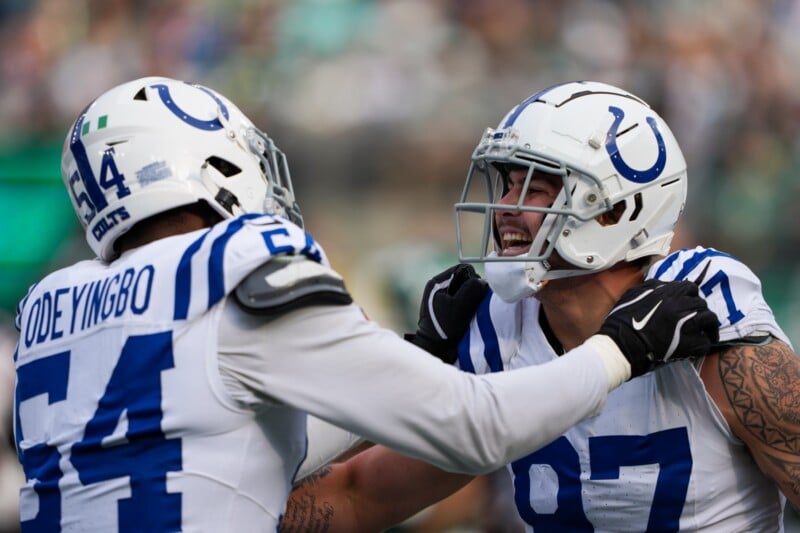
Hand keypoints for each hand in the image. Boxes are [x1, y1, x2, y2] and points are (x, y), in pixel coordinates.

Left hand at [405, 264, 488, 363]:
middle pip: (464, 278)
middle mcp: (439, 286)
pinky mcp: (446, 306)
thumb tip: (482, 282)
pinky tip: (467, 314)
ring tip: (468, 310)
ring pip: (464, 288)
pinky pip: (462, 298)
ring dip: (470, 297)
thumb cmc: (444, 328)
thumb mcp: (459, 307)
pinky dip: (467, 304)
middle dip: (471, 289)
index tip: (476, 293)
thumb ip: (471, 290)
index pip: (462, 269)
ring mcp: (442, 296)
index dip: (473, 278)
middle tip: (472, 304)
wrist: (434, 348)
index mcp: (437, 282)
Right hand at [598, 279, 719, 377]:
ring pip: (710, 319)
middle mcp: (681, 305)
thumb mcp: (633, 294)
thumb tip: (663, 285)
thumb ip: (651, 286)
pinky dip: (702, 344)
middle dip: (699, 310)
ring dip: (706, 326)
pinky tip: (696, 347)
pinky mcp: (690, 344)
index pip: (690, 287)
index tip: (686, 303)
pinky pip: (705, 342)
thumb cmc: (622, 320)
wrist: (621, 345)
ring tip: (703, 333)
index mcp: (668, 292)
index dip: (690, 295)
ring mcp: (687, 324)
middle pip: (702, 303)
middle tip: (693, 319)